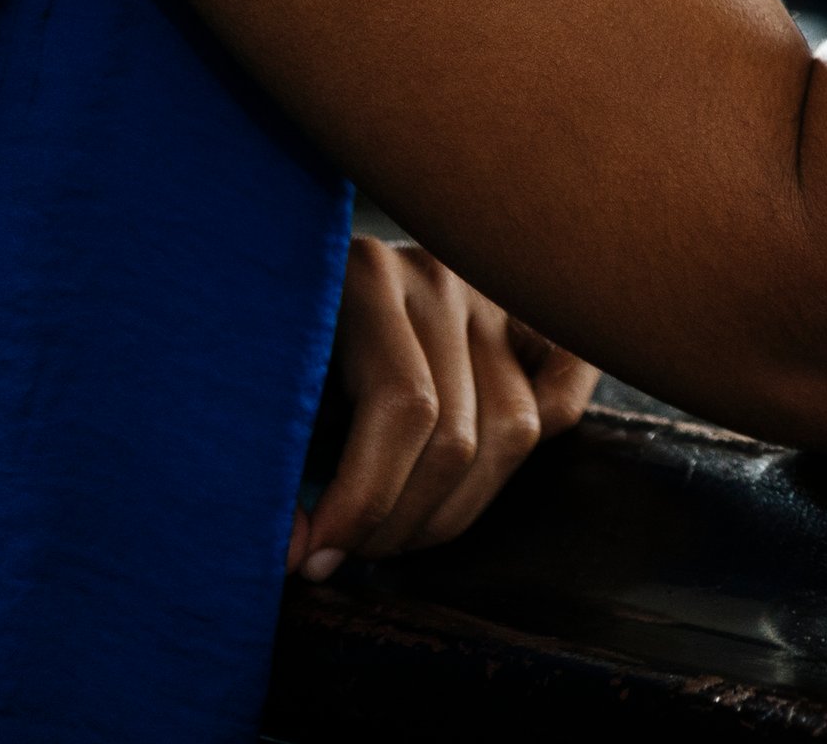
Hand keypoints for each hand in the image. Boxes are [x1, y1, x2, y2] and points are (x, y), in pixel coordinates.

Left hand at [289, 236, 600, 581]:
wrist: (275, 270)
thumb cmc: (273, 348)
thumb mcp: (266, 388)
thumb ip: (275, 462)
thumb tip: (301, 553)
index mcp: (369, 278)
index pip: (404, 409)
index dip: (366, 500)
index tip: (319, 557)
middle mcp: (445, 276)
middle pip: (459, 433)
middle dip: (403, 521)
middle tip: (355, 554)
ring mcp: (496, 294)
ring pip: (513, 430)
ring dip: (453, 511)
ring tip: (397, 534)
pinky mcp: (535, 317)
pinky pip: (560, 403)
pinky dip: (518, 461)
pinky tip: (455, 489)